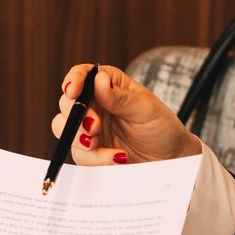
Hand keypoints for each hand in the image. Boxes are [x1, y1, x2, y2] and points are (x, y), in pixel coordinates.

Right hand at [51, 63, 201, 166]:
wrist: (170, 160)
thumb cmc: (162, 127)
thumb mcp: (146, 110)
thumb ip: (120, 98)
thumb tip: (99, 80)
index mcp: (110, 84)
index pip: (84, 74)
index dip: (73, 80)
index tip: (72, 91)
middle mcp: (96, 104)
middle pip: (67, 103)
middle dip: (75, 115)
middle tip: (92, 127)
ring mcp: (90, 128)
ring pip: (64, 128)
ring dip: (77, 137)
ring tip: (96, 144)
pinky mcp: (90, 151)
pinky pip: (80, 154)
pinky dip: (95, 158)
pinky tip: (117, 158)